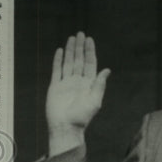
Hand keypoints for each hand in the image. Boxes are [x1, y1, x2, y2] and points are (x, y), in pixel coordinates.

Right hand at [45, 32, 109, 155]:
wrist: (65, 127)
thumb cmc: (82, 117)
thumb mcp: (95, 100)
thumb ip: (99, 85)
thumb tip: (107, 70)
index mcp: (89, 84)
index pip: (89, 63)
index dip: (90, 51)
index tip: (89, 39)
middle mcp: (78, 81)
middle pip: (79, 60)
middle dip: (79, 47)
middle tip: (80, 33)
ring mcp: (66, 83)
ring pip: (68, 62)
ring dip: (69, 50)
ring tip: (71, 38)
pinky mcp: (55, 87)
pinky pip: (56, 70)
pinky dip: (58, 60)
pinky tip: (60, 51)